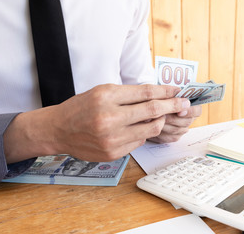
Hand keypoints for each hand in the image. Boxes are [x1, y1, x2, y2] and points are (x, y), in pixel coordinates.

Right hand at [3, 84, 191, 162]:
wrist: (59, 130)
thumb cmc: (81, 108)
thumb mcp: (101, 92)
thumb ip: (128, 94)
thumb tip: (158, 96)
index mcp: (106, 97)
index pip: (145, 93)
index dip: (165, 91)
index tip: (177, 91)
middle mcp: (109, 118)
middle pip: (152, 110)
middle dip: (172, 106)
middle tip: (184, 104)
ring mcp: (112, 138)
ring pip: (151, 129)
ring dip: (159, 121)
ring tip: (159, 116)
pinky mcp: (113, 152)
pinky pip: (139, 140)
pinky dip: (143, 132)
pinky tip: (136, 128)